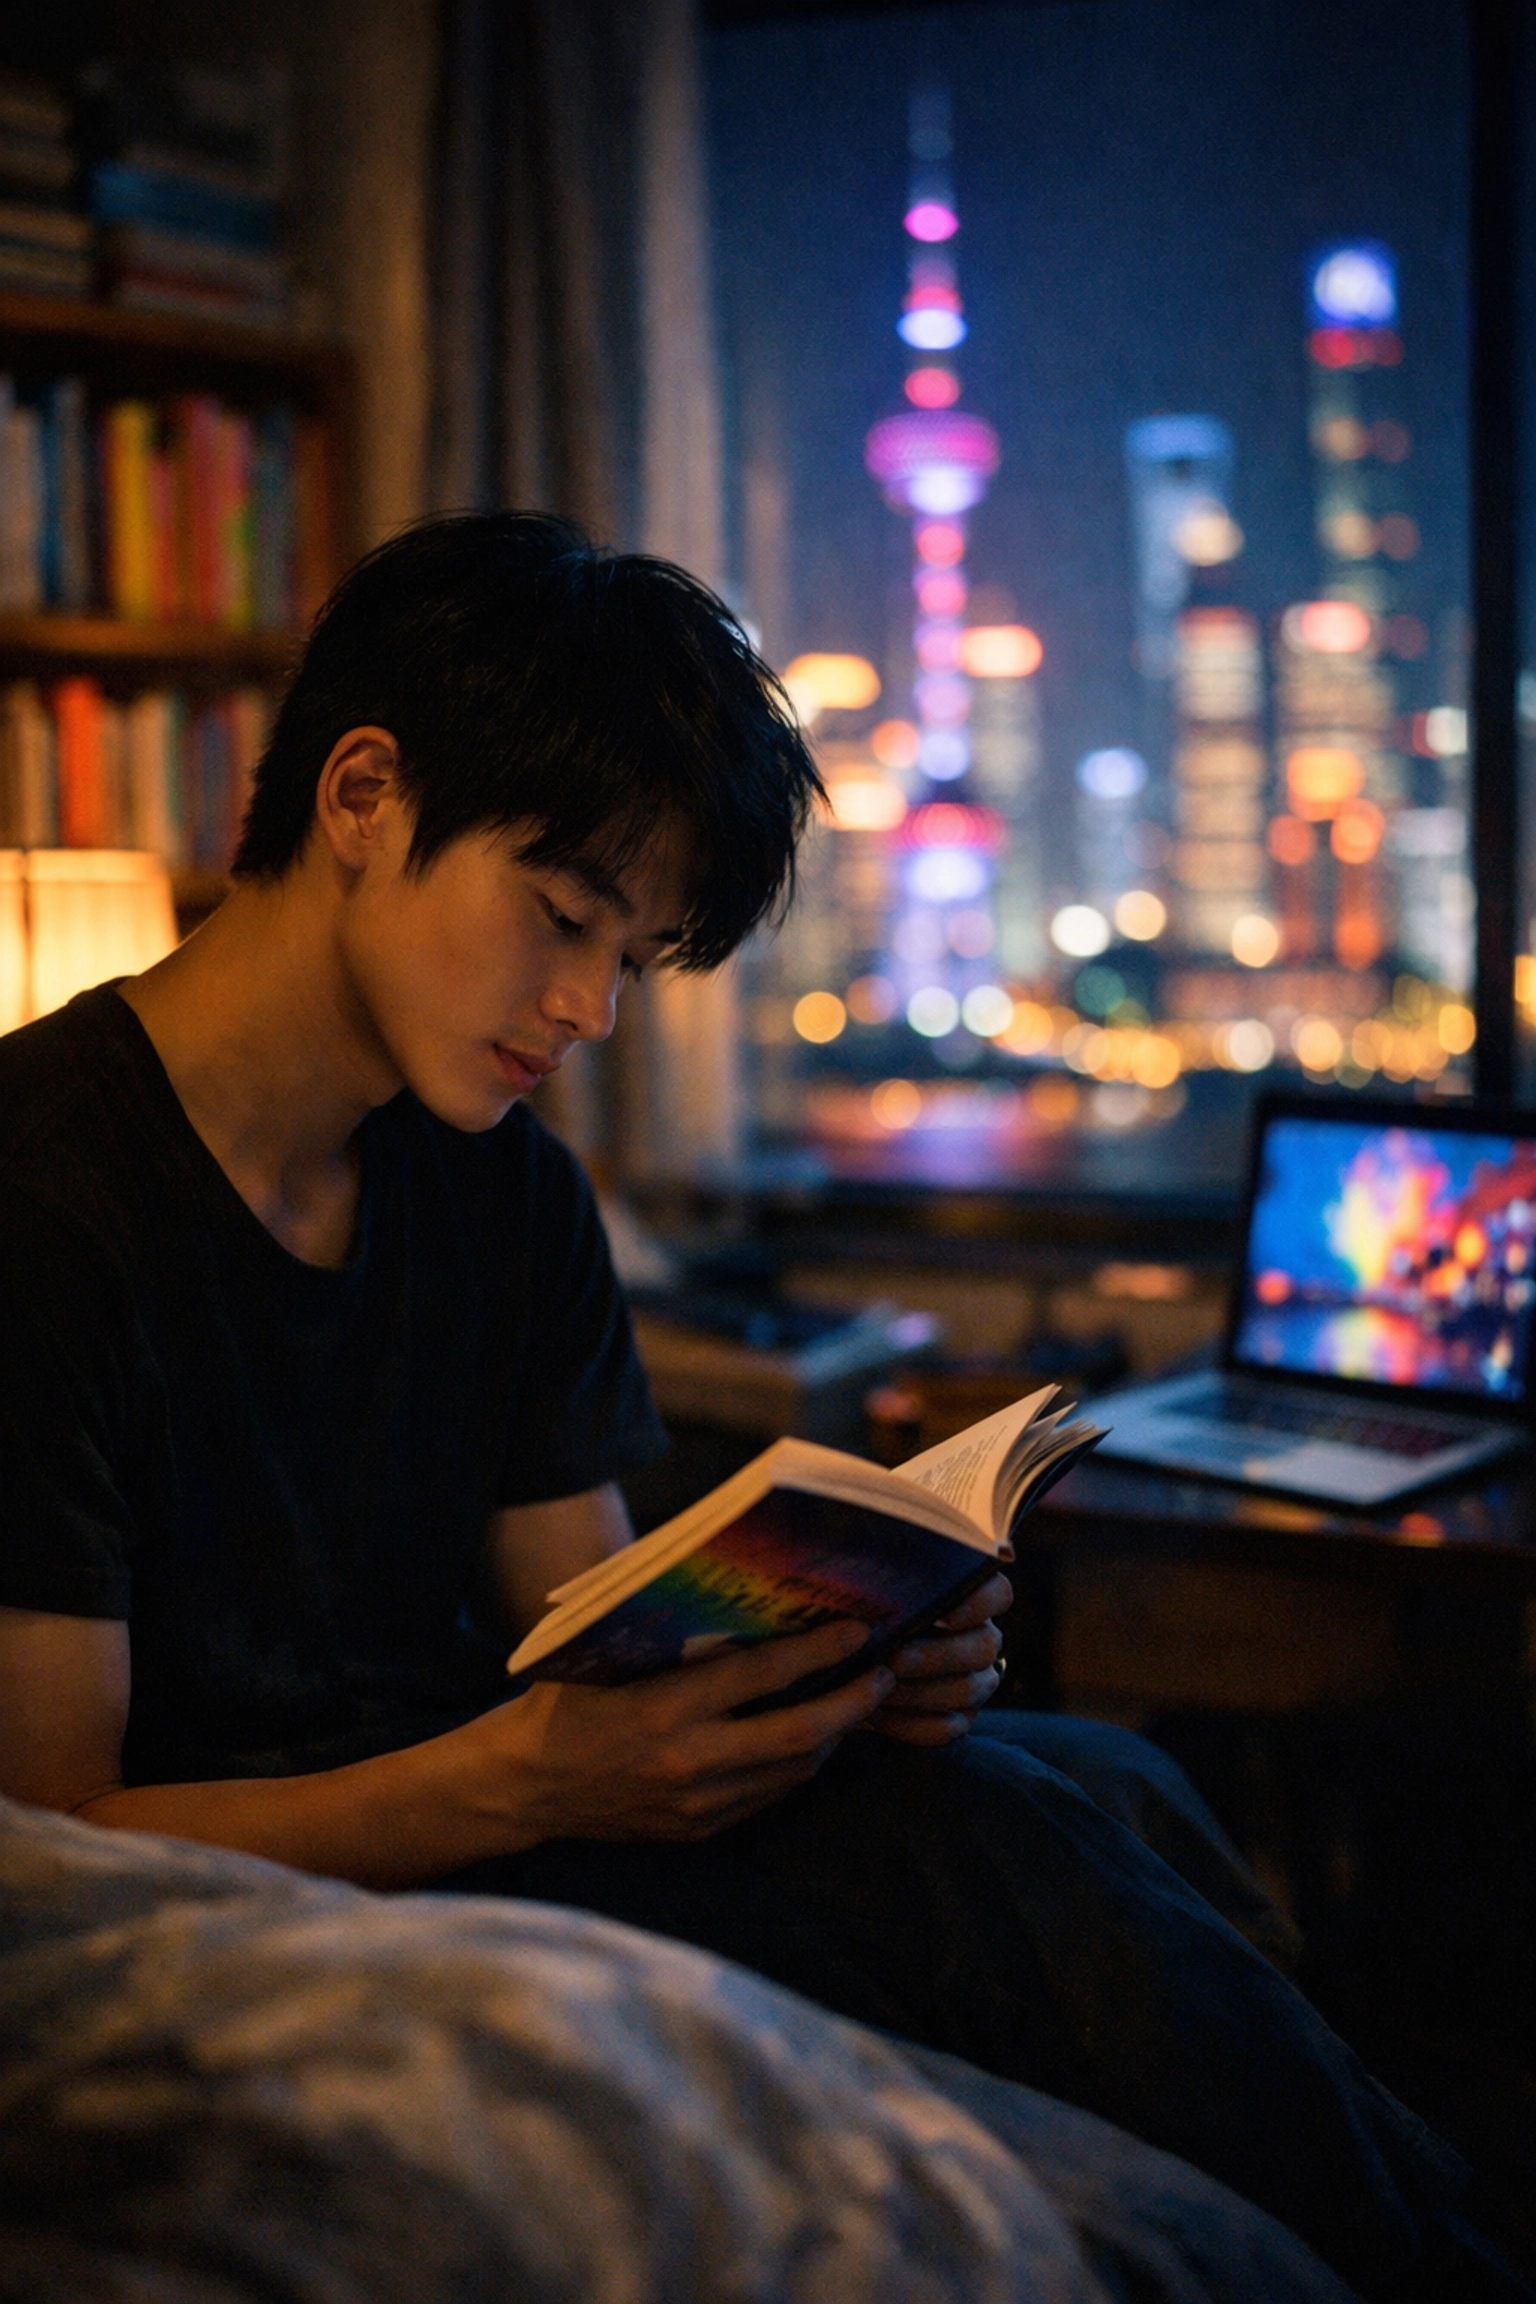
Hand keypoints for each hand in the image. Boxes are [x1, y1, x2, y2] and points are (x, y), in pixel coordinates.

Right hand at [465, 1619, 893, 1846]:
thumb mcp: (610, 1655)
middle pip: (798, 1733)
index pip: (762, 1676)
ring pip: (793, 1769)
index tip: (858, 1632)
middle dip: (851, 1703)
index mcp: (664, 1708)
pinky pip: (768, 1796)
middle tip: (882, 1675)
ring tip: (851, 1703)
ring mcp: (696, 1803)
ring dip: (830, 1735)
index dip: (818, 1652)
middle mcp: (688, 1760)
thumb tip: (738, 1594)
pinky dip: (795, 1766)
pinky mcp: (698, 1829)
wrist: (525, 1787)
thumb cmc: (565, 1703)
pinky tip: (805, 1739)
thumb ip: (671, 1634)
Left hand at [864, 1570, 1013, 1745]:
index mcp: (967, 1598)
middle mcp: (980, 1639)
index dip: (981, 1602)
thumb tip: (869, 1577)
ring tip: (877, 1687)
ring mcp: (975, 1681)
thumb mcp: (866, 1591)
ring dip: (919, 1691)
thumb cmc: (860, 1615)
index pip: (998, 1593)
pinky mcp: (958, 1718)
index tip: (947, 1613)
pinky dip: (910, 1723)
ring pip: (966, 1689)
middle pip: (983, 1646)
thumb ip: (876, 1581)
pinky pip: (946, 1727)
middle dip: (935, 1655)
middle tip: (893, 1658)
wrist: (848, 1662)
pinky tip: (878, 1714)